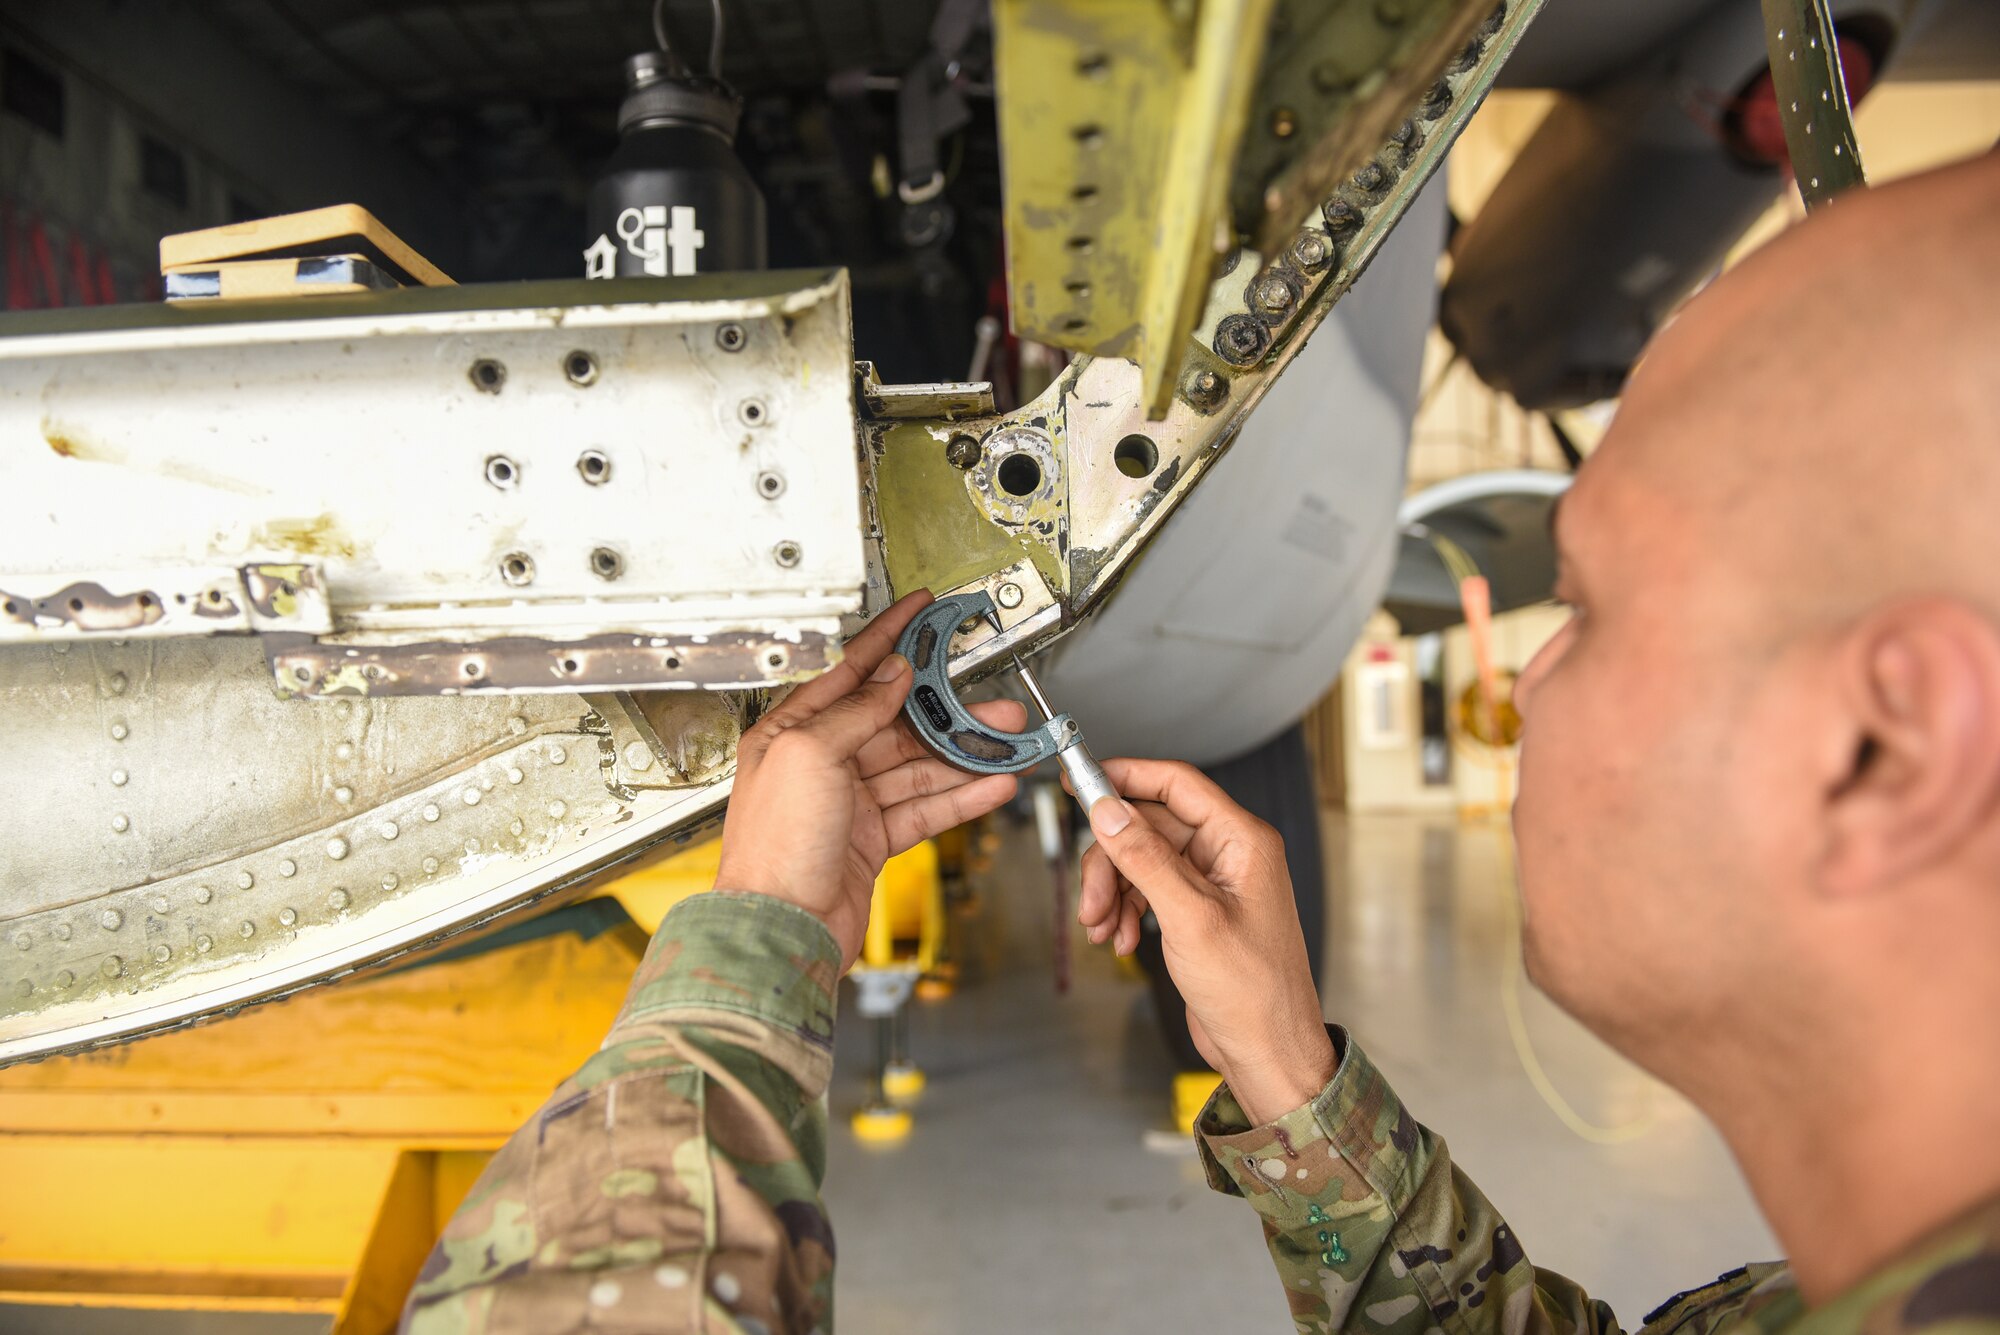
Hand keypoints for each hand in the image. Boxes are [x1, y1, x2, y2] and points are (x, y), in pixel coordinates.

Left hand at [715, 590, 1024, 969]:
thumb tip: (891, 677)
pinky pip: (926, 807)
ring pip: (920, 766)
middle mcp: (822, 763)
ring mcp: (850, 802)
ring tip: (1007, 740)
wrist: (782, 929)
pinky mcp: (874, 839)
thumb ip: (855, 711)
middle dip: (948, 709)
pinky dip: (962, 796)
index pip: (850, 671)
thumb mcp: (810, 756)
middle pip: (897, 722)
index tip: (920, 614)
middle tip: (991, 696)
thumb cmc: (774, 849)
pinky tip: (992, 783)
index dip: (889, 639)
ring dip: (966, 753)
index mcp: (793, 732)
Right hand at [1075, 758, 1335, 1123]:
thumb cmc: (1253, 992)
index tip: (1080, 780)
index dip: (1126, 777)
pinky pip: (1146, 891)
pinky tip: (1117, 939)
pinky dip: (1123, 911)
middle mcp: (1227, 855)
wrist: (1266, 1051)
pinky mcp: (1195, 912)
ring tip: (1101, 929)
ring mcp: (1210, 884)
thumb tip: (1109, 811)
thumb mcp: (1190, 919)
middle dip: (1111, 860)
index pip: (1177, 784)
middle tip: (1090, 899)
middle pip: (1149, 827)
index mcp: (1242, 842)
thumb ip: (1146, 859)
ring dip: (1112, 891)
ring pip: (1141, 860)